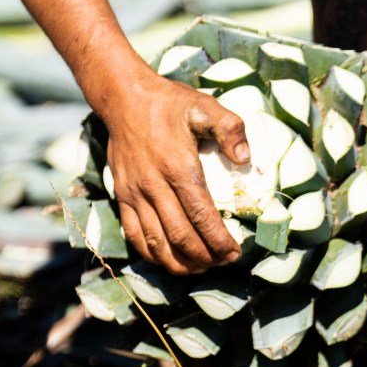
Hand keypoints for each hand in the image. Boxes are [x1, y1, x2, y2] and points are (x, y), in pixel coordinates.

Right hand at [105, 69, 249, 272]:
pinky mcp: (122, 196)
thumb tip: (244, 157)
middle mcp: (154, 185)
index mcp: (178, 167)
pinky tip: (170, 260)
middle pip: (180, 236)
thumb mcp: (204, 106)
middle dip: (204, 257)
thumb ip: (229, 128)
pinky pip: (135, 236)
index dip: (219, 240)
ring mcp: (134, 194)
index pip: (201, 215)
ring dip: (180, 262)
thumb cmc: (169, 104)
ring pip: (156, 242)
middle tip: (222, 263)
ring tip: (200, 268)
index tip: (235, 253)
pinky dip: (153, 255)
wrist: (124, 99)